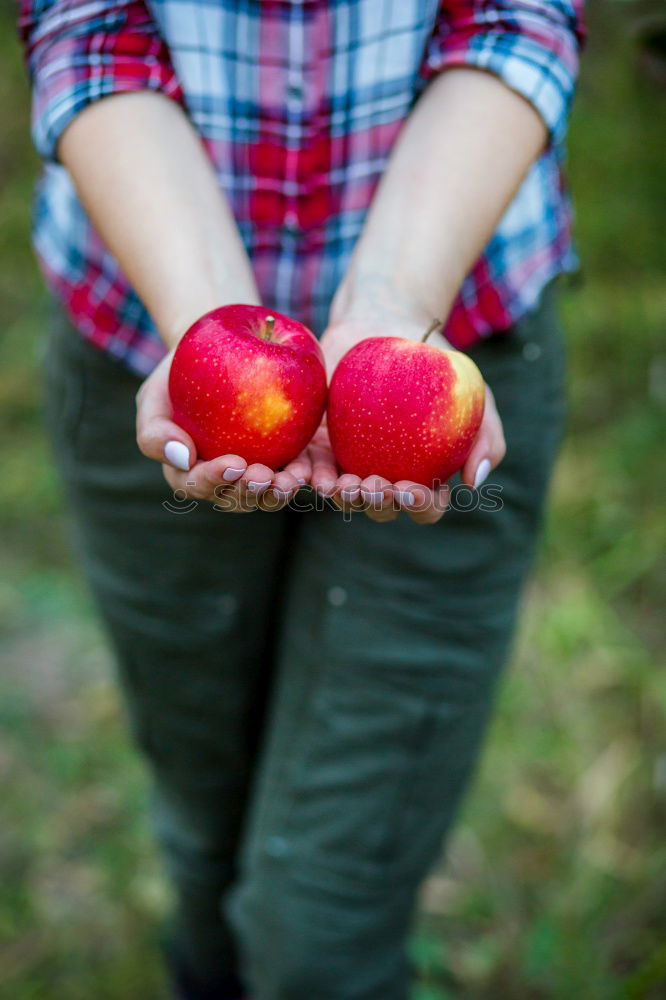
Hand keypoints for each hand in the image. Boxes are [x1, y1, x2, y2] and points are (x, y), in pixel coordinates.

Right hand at [135, 349, 303, 511]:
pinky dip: (300, 476)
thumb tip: (181, 458)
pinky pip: (292, 474)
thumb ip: (156, 432)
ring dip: (278, 493)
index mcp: (189, 472)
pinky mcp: (281, 459)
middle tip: (263, 477)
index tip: (233, 463)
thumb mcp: (153, 397)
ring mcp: (253, 472)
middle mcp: (222, 480)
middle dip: (250, 492)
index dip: (214, 480)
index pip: (197, 485)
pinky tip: (308, 470)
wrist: (215, 352)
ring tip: (290, 481)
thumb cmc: (175, 377)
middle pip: (235, 498)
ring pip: (266, 495)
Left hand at [309, 308, 504, 524]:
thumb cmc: (438, 365)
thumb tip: (476, 482)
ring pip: (344, 496)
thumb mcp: (473, 392)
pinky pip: (311, 468)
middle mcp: (385, 478)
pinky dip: (309, 478)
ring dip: (343, 498)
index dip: (420, 506)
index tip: (412, 488)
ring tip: (341, 486)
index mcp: (423, 476)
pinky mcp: (319, 444)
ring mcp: (350, 464)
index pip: (426, 506)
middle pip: (381, 508)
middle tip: (375, 486)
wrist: (388, 325)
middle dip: (378, 505)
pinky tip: (312, 475)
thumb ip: (487, 436)